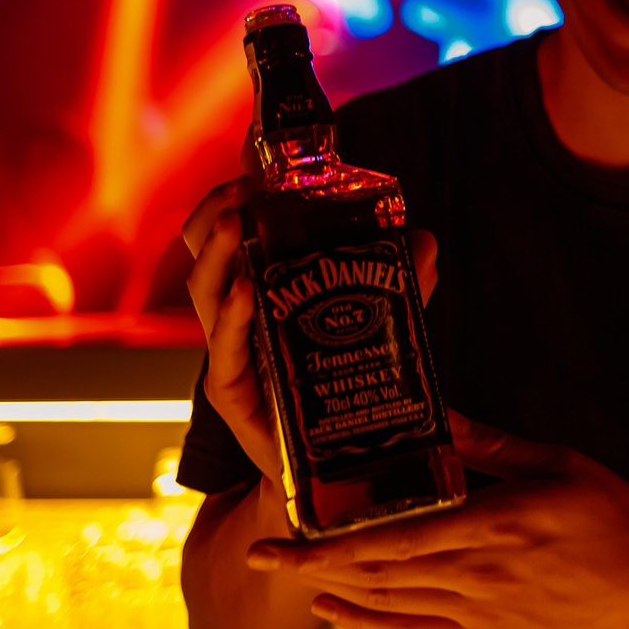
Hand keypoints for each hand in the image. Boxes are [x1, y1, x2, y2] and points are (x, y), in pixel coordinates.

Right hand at [181, 164, 437, 490]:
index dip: (235, 193)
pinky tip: (249, 290)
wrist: (336, 472)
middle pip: (204, 253)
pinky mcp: (235, 394)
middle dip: (216, 213)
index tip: (250, 156)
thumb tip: (423, 240)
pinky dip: (237, 317)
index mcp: (262, 292)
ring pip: (207, 294)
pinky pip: (226, 350)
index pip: (235, 232)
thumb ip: (402, 289)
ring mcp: (233, 355)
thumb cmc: (343, 393)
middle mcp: (239, 318)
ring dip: (220, 253)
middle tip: (241, 187)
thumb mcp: (381, 332)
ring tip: (236, 220)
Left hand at [245, 411, 628, 628]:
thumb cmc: (611, 521)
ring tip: (291, 576)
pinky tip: (343, 611)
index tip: (278, 539)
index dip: (326, 544)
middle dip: (309, 567)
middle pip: (373, 575)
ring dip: (334, 592)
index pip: (389, 540)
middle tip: (259, 556)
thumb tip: (441, 415)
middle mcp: (474, 577)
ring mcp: (477, 614)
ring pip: (387, 606)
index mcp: (489, 526)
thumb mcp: (556, 463)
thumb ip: (492, 443)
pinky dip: (372, 625)